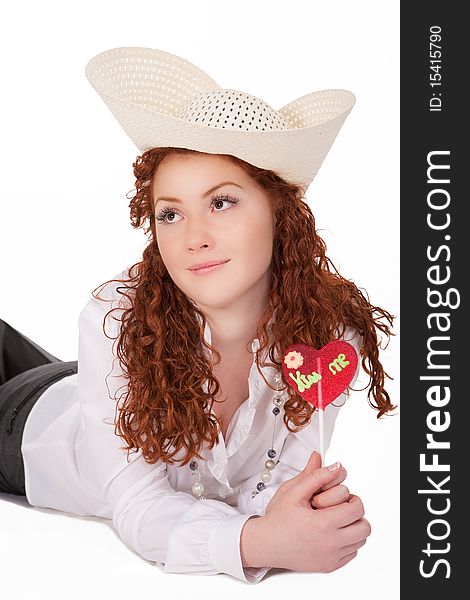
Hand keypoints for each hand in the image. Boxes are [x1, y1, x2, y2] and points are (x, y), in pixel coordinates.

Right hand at [241, 451, 370, 571]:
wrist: (266, 543)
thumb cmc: (278, 519)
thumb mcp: (293, 492)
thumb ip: (315, 476)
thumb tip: (334, 465)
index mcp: (322, 523)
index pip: (356, 509)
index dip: (352, 499)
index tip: (343, 496)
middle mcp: (329, 543)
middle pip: (364, 527)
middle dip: (355, 513)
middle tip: (341, 507)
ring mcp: (331, 558)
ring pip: (360, 541)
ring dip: (353, 528)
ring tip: (335, 520)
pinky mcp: (329, 566)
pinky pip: (351, 553)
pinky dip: (347, 543)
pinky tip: (331, 534)